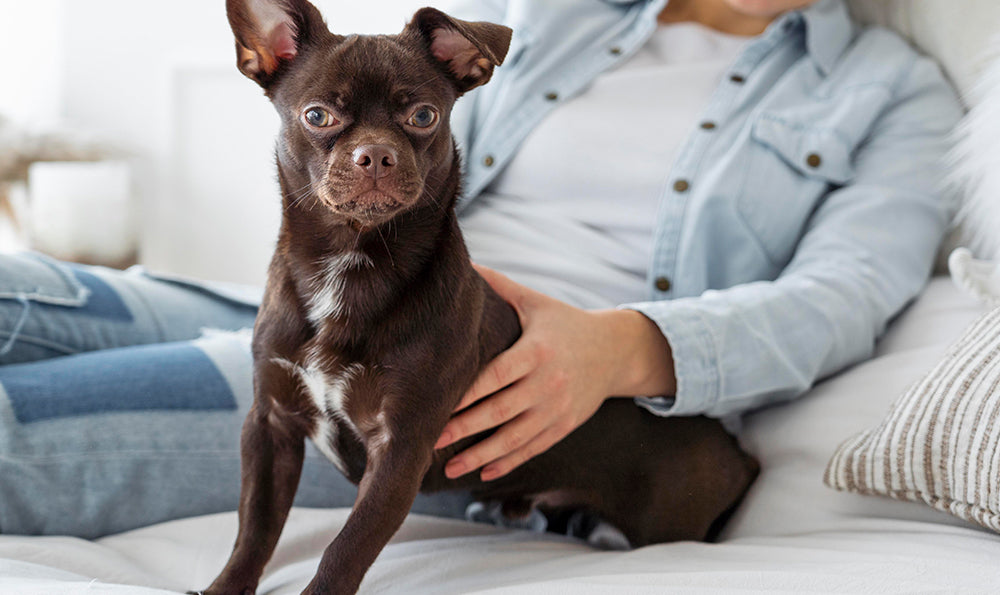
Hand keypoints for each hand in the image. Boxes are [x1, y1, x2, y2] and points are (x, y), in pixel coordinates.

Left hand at [434, 265, 675, 481]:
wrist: (616, 350)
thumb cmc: (564, 323)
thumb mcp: (535, 301)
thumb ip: (499, 286)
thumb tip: (463, 263)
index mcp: (537, 351)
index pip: (496, 375)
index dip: (467, 392)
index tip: (436, 403)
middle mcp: (548, 383)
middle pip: (500, 411)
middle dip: (464, 428)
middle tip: (431, 440)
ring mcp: (558, 408)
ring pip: (515, 438)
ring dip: (481, 455)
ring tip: (450, 469)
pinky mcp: (564, 425)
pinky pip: (533, 448)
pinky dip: (508, 462)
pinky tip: (484, 473)